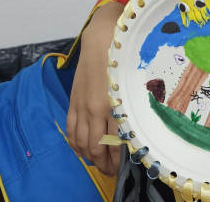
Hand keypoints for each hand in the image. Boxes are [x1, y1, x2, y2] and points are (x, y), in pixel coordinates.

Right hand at [66, 3, 123, 176]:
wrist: (101, 38)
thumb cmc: (123, 57)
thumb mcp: (132, 82)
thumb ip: (132, 105)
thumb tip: (139, 126)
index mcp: (114, 105)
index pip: (115, 142)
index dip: (118, 159)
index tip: (123, 166)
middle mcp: (95, 109)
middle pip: (96, 147)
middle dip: (104, 163)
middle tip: (112, 170)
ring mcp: (81, 107)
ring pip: (81, 143)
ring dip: (89, 156)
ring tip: (99, 163)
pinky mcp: (73, 101)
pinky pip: (70, 130)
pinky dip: (75, 144)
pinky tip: (81, 149)